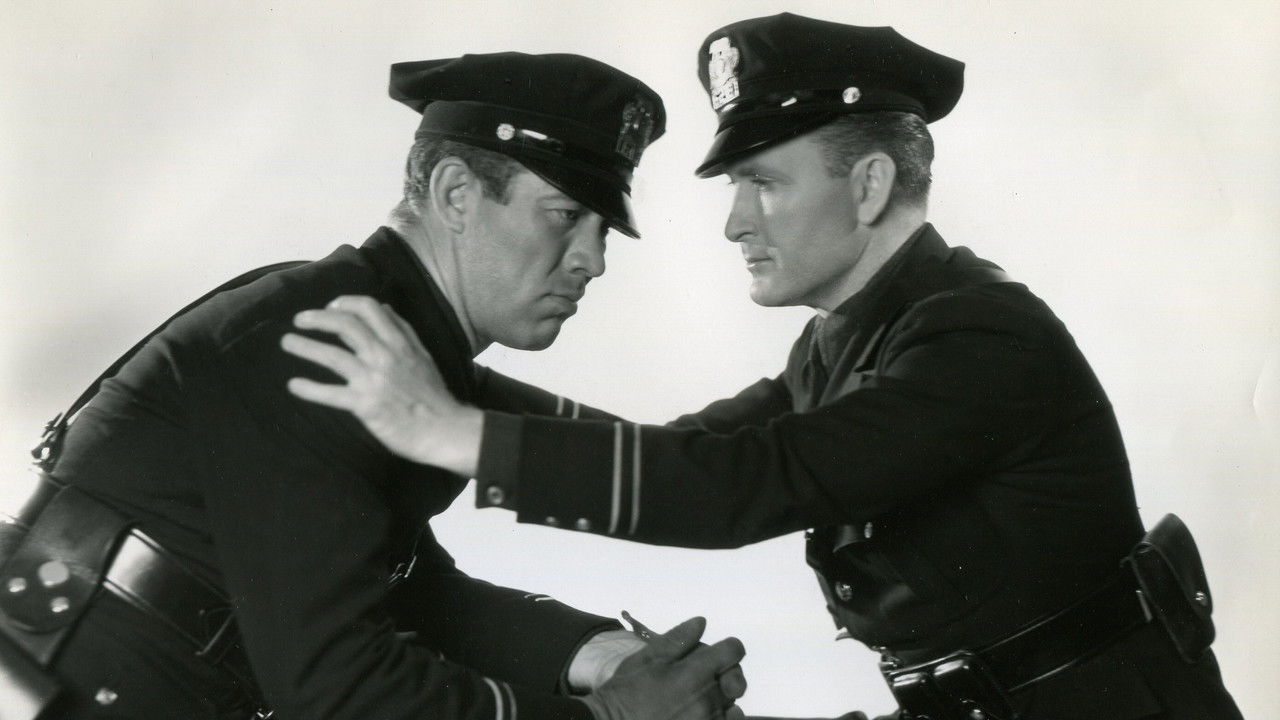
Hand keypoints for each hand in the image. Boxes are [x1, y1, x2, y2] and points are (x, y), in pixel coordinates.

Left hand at [280, 295, 481, 475]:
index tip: (330, 307)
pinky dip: (309, 389)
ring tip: (287, 342)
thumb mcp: (423, 355)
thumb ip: (403, 331)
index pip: (369, 308)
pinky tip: (294, 385)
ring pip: (333, 356)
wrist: (444, 429)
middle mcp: (386, 356)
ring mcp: (374, 380)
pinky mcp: (366, 405)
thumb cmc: (434, 395)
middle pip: (346, 325)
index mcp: (400, 342)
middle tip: (299, 320)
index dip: (344, 303)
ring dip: (305, 347)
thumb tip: (384, 308)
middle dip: (318, 318)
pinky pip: (331, 394)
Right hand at [578, 617, 747, 719]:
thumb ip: (677, 639)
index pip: (733, 651)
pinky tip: (698, 716)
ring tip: (700, 702)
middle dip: (724, 675)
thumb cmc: (627, 691)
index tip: (718, 654)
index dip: (728, 648)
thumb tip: (701, 622)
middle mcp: (707, 699)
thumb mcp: (647, 658)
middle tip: (706, 679)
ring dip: (722, 702)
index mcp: (695, 673)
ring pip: (733, 708)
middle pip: (736, 681)